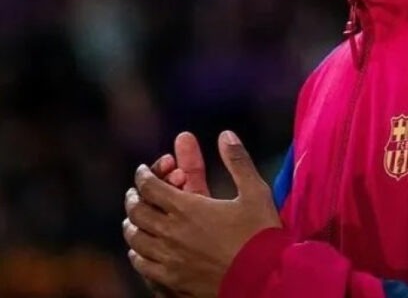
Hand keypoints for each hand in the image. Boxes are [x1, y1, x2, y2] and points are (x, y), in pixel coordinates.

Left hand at [124, 131, 280, 297]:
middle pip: (137, 212)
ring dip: (133, 225)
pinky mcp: (169, 282)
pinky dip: (137, 253)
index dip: (144, 175)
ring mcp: (167, 260)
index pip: (150, 187)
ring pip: (135, 239)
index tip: (144, 171)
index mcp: (187, 208)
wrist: (263, 280)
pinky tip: (142, 251)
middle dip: (135, 198)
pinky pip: (141, 265)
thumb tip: (226, 134)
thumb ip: (238, 162)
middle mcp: (170, 233)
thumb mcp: (255, 192)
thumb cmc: (260, 235)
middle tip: (137, 193)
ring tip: (136, 220)